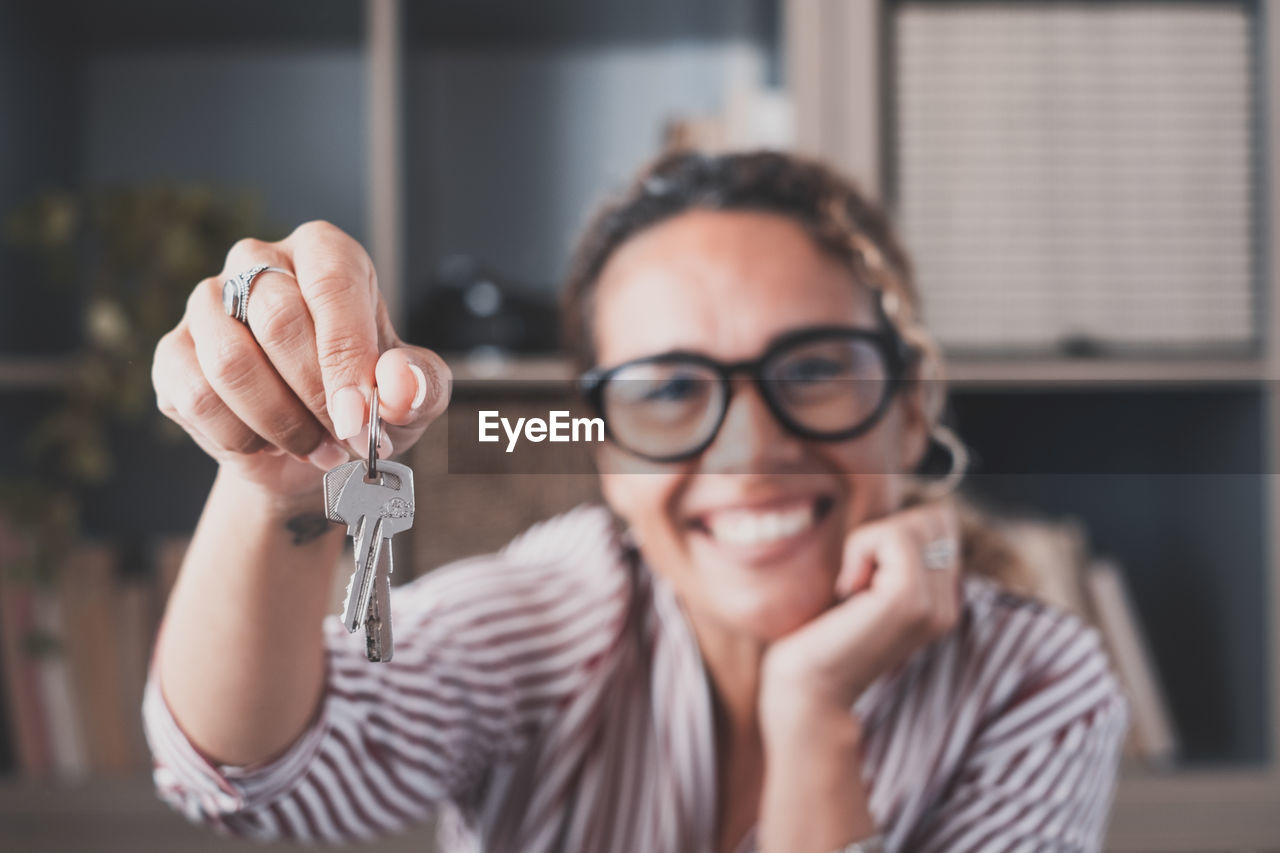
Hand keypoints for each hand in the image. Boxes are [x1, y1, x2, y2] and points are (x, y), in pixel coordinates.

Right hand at [152, 221, 450, 499]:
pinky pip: (195, 396)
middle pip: (277, 318)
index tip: (358, 417)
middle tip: (345, 439)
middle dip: (315, 395)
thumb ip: (421, 385)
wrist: (314, 451)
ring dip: (279, 421)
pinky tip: (267, 442)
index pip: (332, 285)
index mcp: (325, 253)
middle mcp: (260, 263)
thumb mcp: (414, 400)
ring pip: (230, 361)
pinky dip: (239, 436)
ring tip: (315, 445)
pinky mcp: (173, 352)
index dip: (345, 356)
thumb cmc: (366, 407)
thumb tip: (399, 382)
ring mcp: (208, 303)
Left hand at [759, 499, 961, 735]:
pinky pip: (895, 535)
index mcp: (942, 600)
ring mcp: (935, 605)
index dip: (893, 532)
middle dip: (885, 532)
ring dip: (869, 541)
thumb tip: (901, 512)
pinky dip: (861, 549)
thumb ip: (890, 555)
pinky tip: (847, 590)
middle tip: (855, 579)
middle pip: (934, 517)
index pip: (939, 523)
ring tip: (852, 587)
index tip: (862, 575)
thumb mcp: (864, 585)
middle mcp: (948, 604)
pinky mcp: (911, 601)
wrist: (806, 689)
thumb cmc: (820, 633)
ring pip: (916, 522)